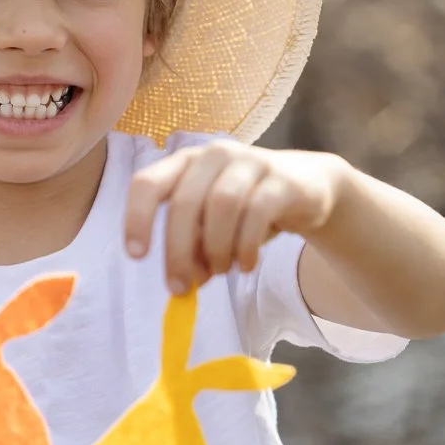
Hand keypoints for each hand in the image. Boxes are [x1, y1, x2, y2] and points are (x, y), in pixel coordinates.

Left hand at [125, 142, 344, 292]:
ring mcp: (250, 162)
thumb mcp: (213, 229)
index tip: (137, 255)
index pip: (147, 183)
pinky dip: (246, 246)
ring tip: (223, 270)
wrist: (307, 187)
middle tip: (179, 288)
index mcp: (185, 163)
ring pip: (222, 205)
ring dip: (217, 248)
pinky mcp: (280, 179)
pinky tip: (247, 265)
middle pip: (185, 202)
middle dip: (178, 251)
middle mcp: (213, 156)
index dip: (137, 218)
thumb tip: (182, 285)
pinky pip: (257, 213)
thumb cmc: (246, 206)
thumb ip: (194, 251)